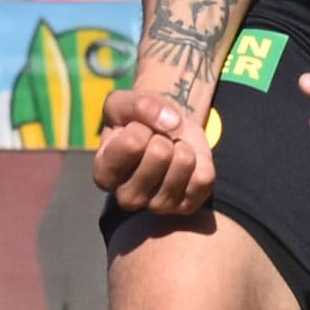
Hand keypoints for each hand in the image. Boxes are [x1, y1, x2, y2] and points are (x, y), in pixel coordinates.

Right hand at [92, 90, 213, 213]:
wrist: (167, 131)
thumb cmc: (138, 120)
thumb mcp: (126, 102)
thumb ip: (138, 105)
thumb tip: (171, 123)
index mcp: (104, 174)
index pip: (132, 143)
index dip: (140, 126)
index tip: (137, 129)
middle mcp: (127, 197)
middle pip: (160, 153)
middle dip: (163, 135)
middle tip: (158, 140)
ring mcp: (157, 206)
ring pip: (184, 162)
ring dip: (182, 146)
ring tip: (171, 150)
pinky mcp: (186, 206)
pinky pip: (204, 177)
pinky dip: (201, 160)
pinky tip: (186, 164)